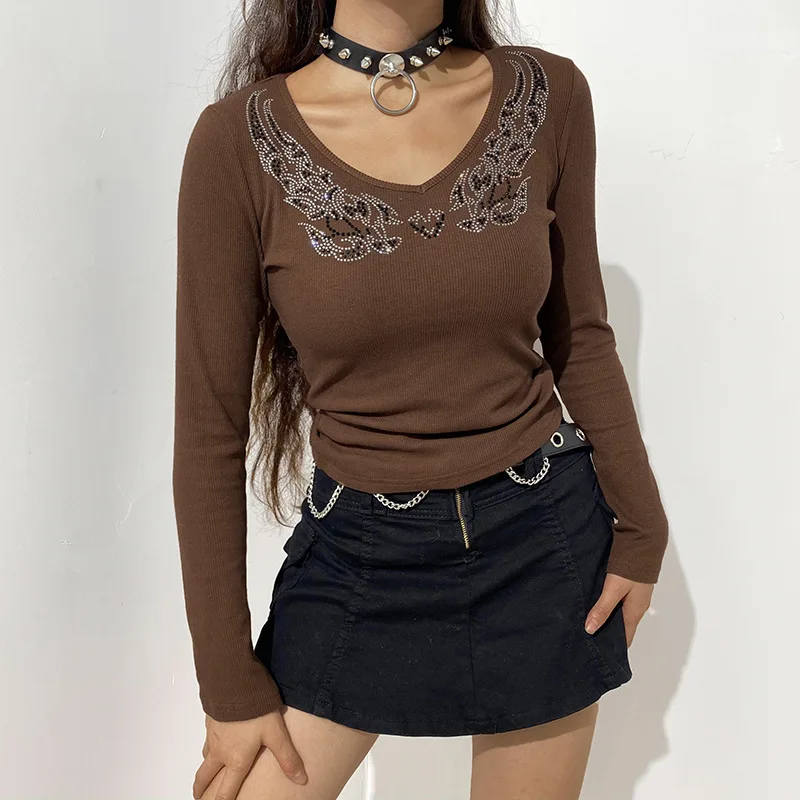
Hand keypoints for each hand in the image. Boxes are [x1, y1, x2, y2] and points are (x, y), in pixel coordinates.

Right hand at [193, 707, 307, 799]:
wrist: (234, 683)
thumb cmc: (255, 710)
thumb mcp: (276, 734)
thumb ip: (287, 757)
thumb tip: (301, 779)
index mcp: (236, 759)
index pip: (225, 791)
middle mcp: (220, 751)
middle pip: (204, 777)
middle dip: (201, 789)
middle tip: (199, 796)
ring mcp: (212, 736)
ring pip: (205, 757)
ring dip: (205, 766)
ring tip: (209, 769)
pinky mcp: (210, 720)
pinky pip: (207, 737)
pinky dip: (209, 744)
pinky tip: (217, 737)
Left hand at [584, 572, 653, 646]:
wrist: (643, 541)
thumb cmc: (631, 568)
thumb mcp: (614, 589)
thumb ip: (602, 609)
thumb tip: (590, 630)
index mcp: (635, 611)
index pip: (625, 638)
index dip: (613, 647)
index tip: (598, 652)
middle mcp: (637, 606)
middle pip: (621, 625)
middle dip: (606, 631)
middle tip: (586, 636)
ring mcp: (634, 595)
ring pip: (619, 611)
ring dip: (606, 616)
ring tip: (586, 620)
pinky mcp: (630, 584)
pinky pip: (618, 599)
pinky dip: (607, 604)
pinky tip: (595, 601)